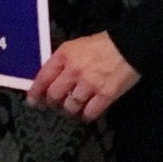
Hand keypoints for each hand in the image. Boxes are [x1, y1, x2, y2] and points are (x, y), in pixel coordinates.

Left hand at [26, 31, 140, 121]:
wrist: (129, 47)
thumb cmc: (100, 45)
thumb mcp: (74, 46)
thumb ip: (61, 61)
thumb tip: (50, 78)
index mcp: (63, 56)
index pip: (43, 77)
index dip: (35, 92)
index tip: (33, 101)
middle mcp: (73, 70)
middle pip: (54, 95)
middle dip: (52, 103)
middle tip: (54, 106)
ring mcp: (89, 84)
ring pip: (70, 106)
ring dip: (69, 110)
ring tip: (72, 109)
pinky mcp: (105, 95)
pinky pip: (89, 112)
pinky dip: (85, 116)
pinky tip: (85, 115)